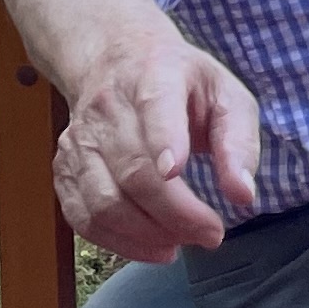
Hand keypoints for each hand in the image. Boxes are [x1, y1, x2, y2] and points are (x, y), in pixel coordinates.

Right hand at [49, 28, 258, 262]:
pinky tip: (152, 246)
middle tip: (211, 234)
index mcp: (155, 76)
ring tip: (182, 242)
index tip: (176, 172)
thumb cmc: (182, 84)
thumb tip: (244, 195)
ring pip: (102, 202)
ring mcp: (79, 140)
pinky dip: (118, 243)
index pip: (155, 107)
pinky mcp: (64, 168)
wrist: (115, 61)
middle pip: (133, 171)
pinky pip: (81, 218)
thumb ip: (239, 142)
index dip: (163, 141)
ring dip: (146, 235)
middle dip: (175, 214)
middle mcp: (108, 107)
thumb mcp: (225, 95)